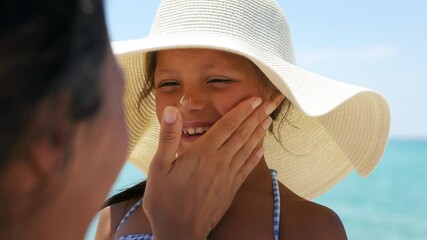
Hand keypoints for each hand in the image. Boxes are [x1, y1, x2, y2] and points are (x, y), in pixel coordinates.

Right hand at [143, 97, 277, 239]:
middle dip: (257, 116)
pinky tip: (262, 148)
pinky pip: (247, 167)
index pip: (227, 125)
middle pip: (243, 134)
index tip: (255, 99)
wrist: (179, 232)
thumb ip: (168, 136)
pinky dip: (256, 155)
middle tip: (272, 103)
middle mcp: (220, 161)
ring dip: (260, 132)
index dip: (242, 110)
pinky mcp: (231, 188)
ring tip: (269, 120)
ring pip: (248, 148)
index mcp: (203, 153)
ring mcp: (228, 176)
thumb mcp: (158, 166)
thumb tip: (173, 109)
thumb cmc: (164, 200)